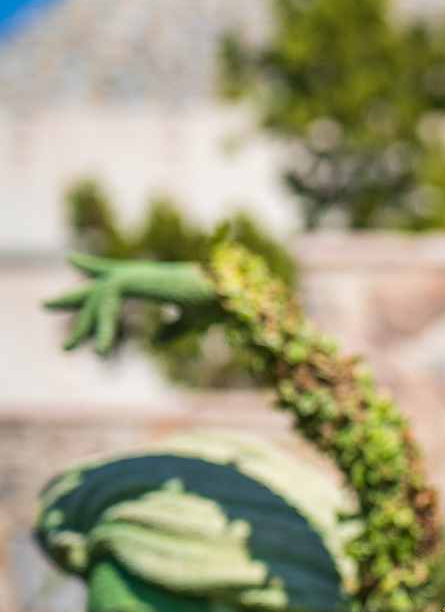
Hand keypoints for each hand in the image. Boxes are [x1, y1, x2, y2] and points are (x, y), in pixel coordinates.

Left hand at [45, 254, 213, 353]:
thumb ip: (171, 330)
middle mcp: (144, 272)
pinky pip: (111, 304)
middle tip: (46, 306)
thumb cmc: (217, 306)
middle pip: (100, 281)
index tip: (72, 260)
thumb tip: (156, 340)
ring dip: (85, 325)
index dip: (94, 265)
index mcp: (154, 278)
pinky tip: (100, 350)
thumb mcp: (190, 323)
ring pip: (101, 297)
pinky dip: (105, 328)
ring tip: (68, 349)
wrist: (231, 296)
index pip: (117, 270)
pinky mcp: (140, 283)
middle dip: (75, 296)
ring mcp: (141, 275)